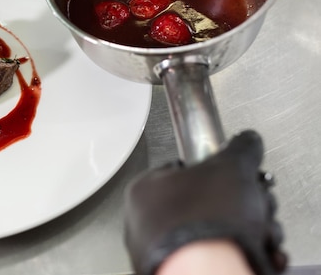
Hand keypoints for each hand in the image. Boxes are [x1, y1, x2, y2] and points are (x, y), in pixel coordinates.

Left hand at [123, 130, 287, 274]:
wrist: (211, 272)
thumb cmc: (208, 221)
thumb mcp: (232, 167)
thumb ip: (240, 149)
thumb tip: (246, 142)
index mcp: (145, 189)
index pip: (184, 170)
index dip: (218, 173)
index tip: (237, 179)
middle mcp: (144, 222)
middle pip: (204, 203)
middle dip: (240, 206)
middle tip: (254, 208)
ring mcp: (160, 251)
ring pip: (211, 231)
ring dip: (246, 230)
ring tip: (259, 234)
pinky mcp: (177, 273)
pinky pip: (212, 257)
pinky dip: (239, 253)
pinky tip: (257, 253)